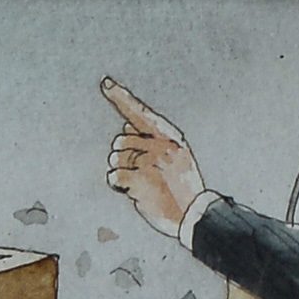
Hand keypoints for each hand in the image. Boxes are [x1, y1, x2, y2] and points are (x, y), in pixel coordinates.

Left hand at [100, 78, 204, 234]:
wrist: (193, 215)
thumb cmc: (182, 186)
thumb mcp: (178, 156)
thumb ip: (154, 140)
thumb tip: (126, 126)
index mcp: (171, 137)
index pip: (141, 113)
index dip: (122, 98)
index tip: (105, 83)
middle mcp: (160, 145)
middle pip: (120, 142)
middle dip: (124, 157)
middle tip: (143, 174)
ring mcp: (150, 162)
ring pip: (114, 159)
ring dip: (121, 172)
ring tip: (142, 183)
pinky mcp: (139, 180)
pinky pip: (113, 176)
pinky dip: (118, 185)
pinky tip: (133, 191)